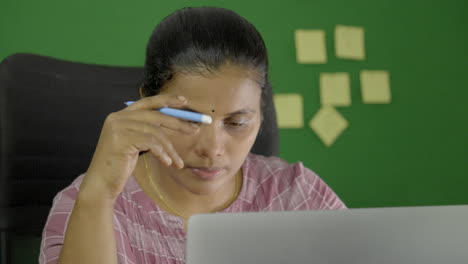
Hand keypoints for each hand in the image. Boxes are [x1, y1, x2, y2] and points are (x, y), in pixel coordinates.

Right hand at [80, 94, 198, 201]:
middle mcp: (118, 118)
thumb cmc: (120, 165)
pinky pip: (151, 142)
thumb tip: (174, 122)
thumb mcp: (135, 143)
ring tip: (178, 162)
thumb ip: (147, 129)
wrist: (101, 183)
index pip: (148, 102)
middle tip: (194, 129)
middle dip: (178, 122)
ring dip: (171, 148)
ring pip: (156, 132)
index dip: (167, 100)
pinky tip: (167, 163)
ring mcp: (118, 127)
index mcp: (121, 115)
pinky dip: (162, 153)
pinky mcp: (121, 140)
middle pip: (156, 115)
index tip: (184, 101)